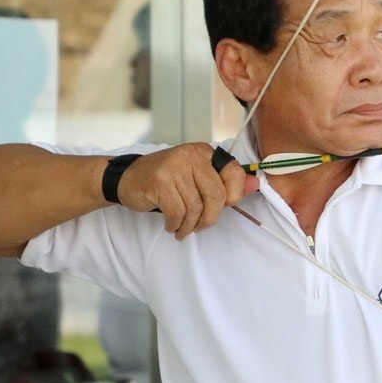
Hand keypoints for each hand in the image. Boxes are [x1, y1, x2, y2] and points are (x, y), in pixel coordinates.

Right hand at [116, 144, 256, 239]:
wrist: (126, 178)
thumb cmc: (166, 181)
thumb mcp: (197, 178)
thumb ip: (225, 182)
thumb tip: (255, 185)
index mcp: (205, 152)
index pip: (234, 173)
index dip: (234, 196)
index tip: (224, 207)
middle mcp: (191, 155)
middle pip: (216, 195)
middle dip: (210, 218)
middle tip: (200, 227)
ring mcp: (174, 167)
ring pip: (196, 207)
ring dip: (190, 226)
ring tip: (183, 230)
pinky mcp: (159, 182)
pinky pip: (178, 212)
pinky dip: (177, 225)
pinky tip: (172, 226)